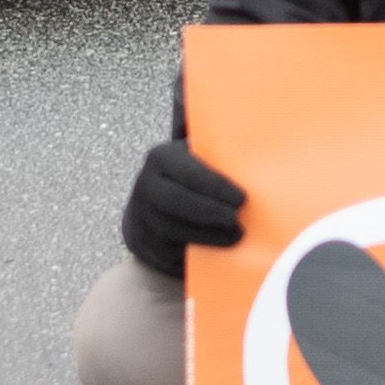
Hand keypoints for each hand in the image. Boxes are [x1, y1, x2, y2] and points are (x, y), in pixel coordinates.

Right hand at [119, 136, 245, 279]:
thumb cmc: (192, 175)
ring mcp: (142, 217)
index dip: (215, 186)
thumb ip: (214, 145)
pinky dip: (195, 252)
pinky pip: (168, 253)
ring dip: (206, 236)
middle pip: (175, 202)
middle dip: (209, 212)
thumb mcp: (199, 153)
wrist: (156, 204)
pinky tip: (218, 249)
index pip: (187, 171)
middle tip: (238, 220)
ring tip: (236, 236)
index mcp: (161, 157)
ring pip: (171, 231)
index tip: (242, 198)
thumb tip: (238, 132)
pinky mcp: (144, 245)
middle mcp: (146, 185)